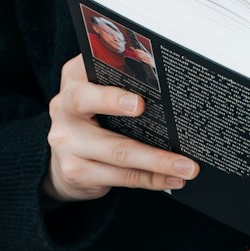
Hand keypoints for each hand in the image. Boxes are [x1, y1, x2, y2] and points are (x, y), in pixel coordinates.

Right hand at [43, 55, 199, 202]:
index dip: (112, 87)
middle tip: (151, 116)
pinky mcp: (75, 172)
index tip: (140, 101)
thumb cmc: (93, 115)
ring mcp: (66, 142)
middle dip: (125, 113)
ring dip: (157, 161)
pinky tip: (172, 179)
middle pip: (94, 107)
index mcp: (74, 78)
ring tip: (186, 167)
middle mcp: (64, 107)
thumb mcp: (98, 90)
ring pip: (117, 151)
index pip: (90, 71)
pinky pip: (120, 177)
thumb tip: (169, 87)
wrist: (62, 158)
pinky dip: (151, 178)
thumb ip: (122, 81)